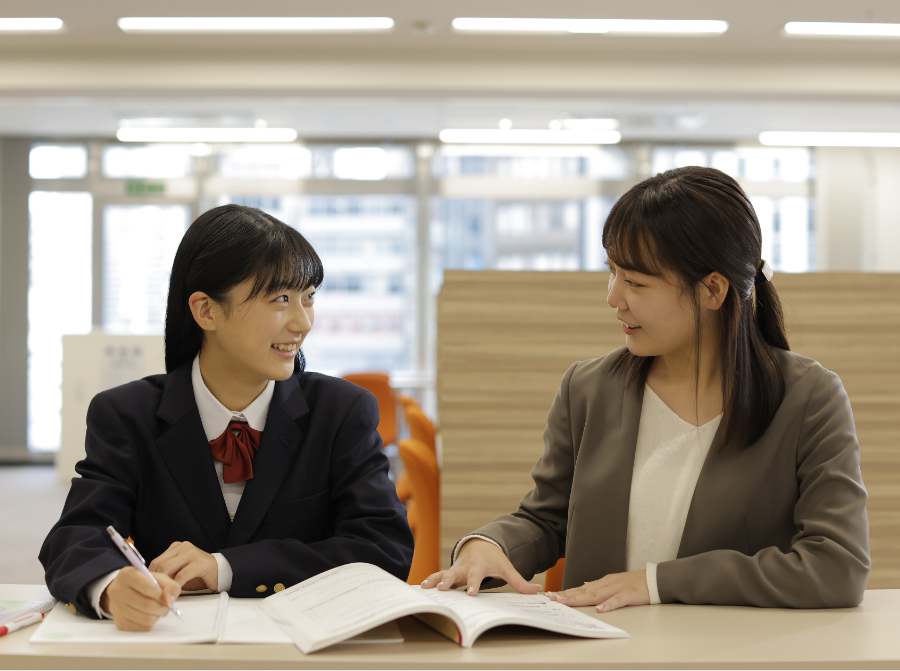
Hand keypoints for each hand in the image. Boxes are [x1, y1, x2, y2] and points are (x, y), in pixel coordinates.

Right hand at [100, 567, 180, 630]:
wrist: (123, 591)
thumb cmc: (143, 583)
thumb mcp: (158, 577)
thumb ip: (169, 586)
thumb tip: (170, 602)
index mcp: (128, 575)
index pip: (150, 589)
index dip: (164, 595)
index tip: (169, 598)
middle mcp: (117, 590)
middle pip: (148, 606)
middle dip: (163, 608)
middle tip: (166, 606)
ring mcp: (116, 608)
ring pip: (146, 619)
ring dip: (157, 616)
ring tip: (157, 610)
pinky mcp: (119, 622)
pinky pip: (142, 628)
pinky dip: (150, 623)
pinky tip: (148, 615)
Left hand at [148, 541, 218, 591]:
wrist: (220, 571)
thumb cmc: (197, 574)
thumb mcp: (179, 572)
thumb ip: (166, 575)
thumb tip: (149, 585)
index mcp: (175, 547)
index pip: (155, 561)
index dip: (149, 576)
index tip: (146, 589)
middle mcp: (182, 547)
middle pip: (158, 564)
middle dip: (154, 581)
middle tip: (153, 595)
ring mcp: (191, 553)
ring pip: (167, 568)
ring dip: (163, 584)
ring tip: (162, 596)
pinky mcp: (199, 562)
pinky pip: (180, 576)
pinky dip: (175, 587)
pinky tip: (174, 595)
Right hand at [420, 538, 540, 595]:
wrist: (481, 545)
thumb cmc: (494, 559)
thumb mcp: (507, 568)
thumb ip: (520, 581)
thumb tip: (537, 590)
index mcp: (479, 567)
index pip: (477, 577)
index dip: (474, 585)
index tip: (471, 593)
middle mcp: (464, 568)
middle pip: (455, 575)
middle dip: (448, 582)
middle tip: (441, 589)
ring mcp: (455, 569)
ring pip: (442, 574)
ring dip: (433, 581)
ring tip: (424, 588)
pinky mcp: (449, 572)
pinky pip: (437, 576)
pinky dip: (428, 581)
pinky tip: (419, 589)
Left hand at [547, 569, 649, 612]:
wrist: (655, 579)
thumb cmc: (635, 583)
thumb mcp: (614, 582)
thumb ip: (600, 586)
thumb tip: (584, 585)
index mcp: (604, 582)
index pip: (581, 588)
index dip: (567, 592)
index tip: (553, 596)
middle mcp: (608, 583)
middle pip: (585, 591)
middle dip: (568, 595)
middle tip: (553, 599)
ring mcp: (618, 588)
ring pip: (596, 594)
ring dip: (580, 598)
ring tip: (567, 603)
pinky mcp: (629, 594)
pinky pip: (617, 601)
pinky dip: (608, 605)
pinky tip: (600, 609)